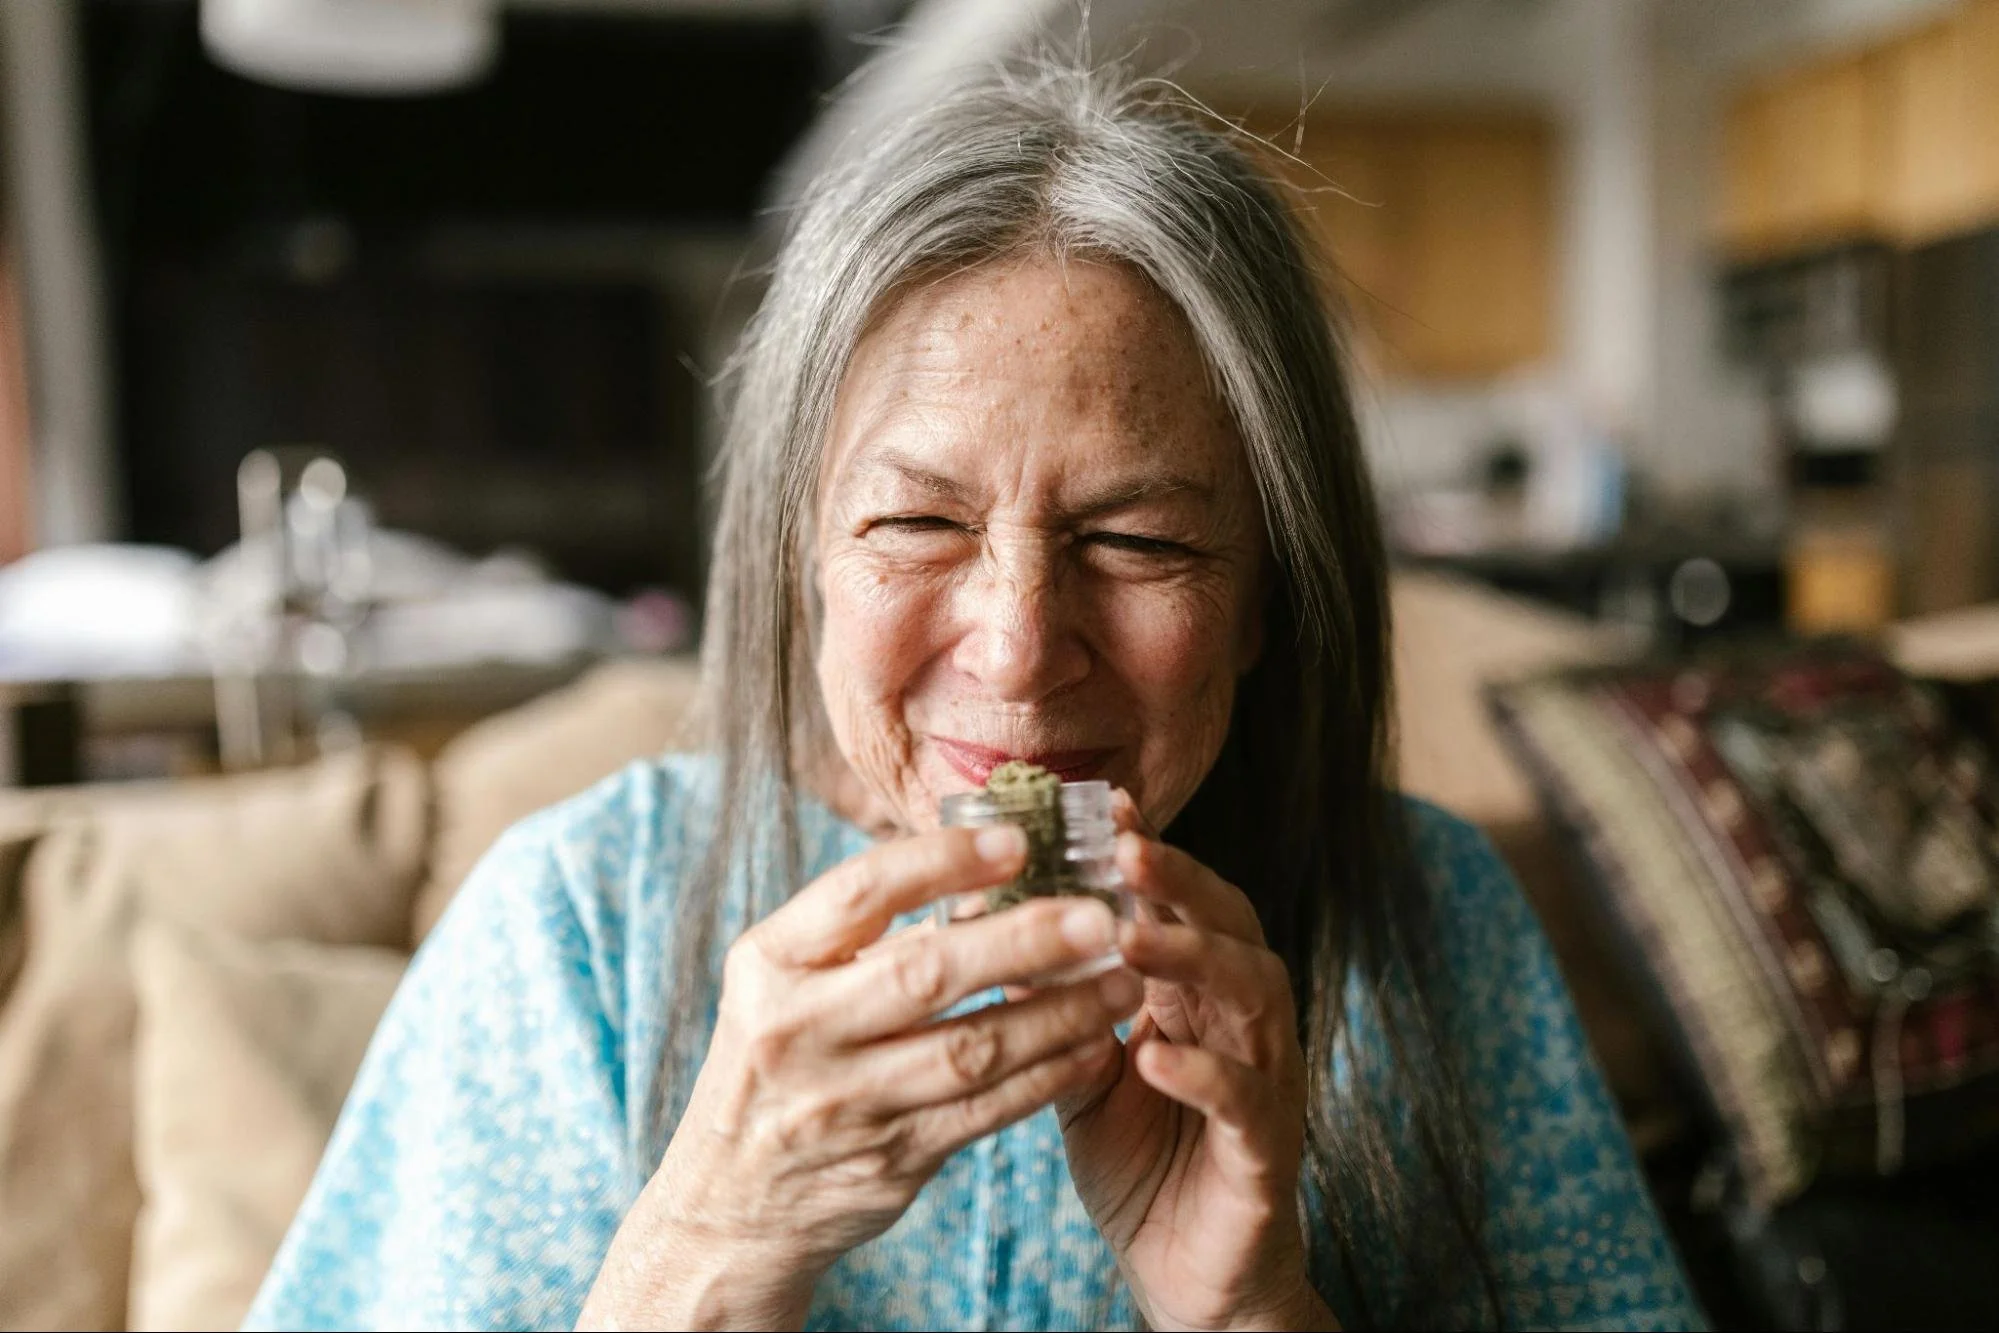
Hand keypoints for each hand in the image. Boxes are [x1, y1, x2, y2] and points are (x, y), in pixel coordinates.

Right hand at [578, 825, 1144, 1330]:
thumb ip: (868, 932)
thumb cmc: (782, 1060)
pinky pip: (986, 1113)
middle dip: (1024, 939)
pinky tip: (1094, 1049)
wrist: (729, 1204)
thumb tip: (989, 865)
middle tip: (1100, 915)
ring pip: (971, 1049)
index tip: (1020, 839)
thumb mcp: (788, 982)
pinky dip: (1047, 1078)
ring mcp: (843, 1103)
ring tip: (1123, 981)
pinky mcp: (888, 1161)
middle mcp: (798, 1029)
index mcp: (770, 961)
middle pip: (927, 973)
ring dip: (1059, 1013)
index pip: (861, 892)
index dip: (944, 860)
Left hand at [1056, 793, 1333, 1331]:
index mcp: (1199, 995)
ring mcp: (1265, 1084)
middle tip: (1127, 847)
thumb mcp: (1083, 1066)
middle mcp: (1243, 1024)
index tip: (1107, 805)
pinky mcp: (1267, 1153)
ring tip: (1132, 938)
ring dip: (1193, 960)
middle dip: (1181, 883)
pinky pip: (1246, 1102)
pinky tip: (1157, 1056)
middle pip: (1232, 927)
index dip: (1154, 852)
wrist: (1188, 1274)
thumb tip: (985, 922)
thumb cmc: (1141, 1157)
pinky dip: (1205, 1073)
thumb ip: (1054, 1000)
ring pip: (1252, 998)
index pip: (1185, 904)